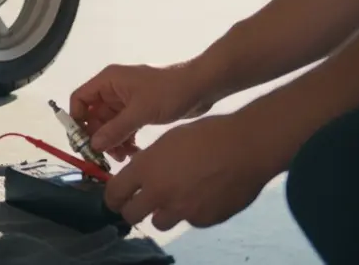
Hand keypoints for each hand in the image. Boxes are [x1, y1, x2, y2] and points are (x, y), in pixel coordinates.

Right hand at [69, 63, 214, 160]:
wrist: (201, 87)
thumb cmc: (168, 92)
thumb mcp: (140, 111)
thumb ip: (115, 129)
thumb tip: (93, 145)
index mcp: (108, 81)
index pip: (80, 99)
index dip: (77, 119)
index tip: (83, 141)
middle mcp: (113, 90)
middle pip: (93, 115)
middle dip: (98, 136)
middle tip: (106, 156)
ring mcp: (126, 101)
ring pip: (109, 124)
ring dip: (113, 141)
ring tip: (123, 157)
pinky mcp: (139, 110)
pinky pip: (123, 127)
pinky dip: (125, 139)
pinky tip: (133, 152)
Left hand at [104, 114, 279, 229]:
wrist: (245, 148)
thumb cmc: (206, 135)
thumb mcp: (167, 141)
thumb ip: (149, 161)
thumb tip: (140, 172)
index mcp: (146, 169)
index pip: (114, 193)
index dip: (113, 197)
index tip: (116, 197)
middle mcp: (159, 193)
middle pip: (130, 215)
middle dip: (132, 210)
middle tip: (140, 204)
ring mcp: (181, 210)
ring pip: (159, 223)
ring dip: (162, 214)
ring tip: (174, 200)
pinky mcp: (203, 220)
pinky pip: (189, 222)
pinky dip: (191, 213)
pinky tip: (203, 197)